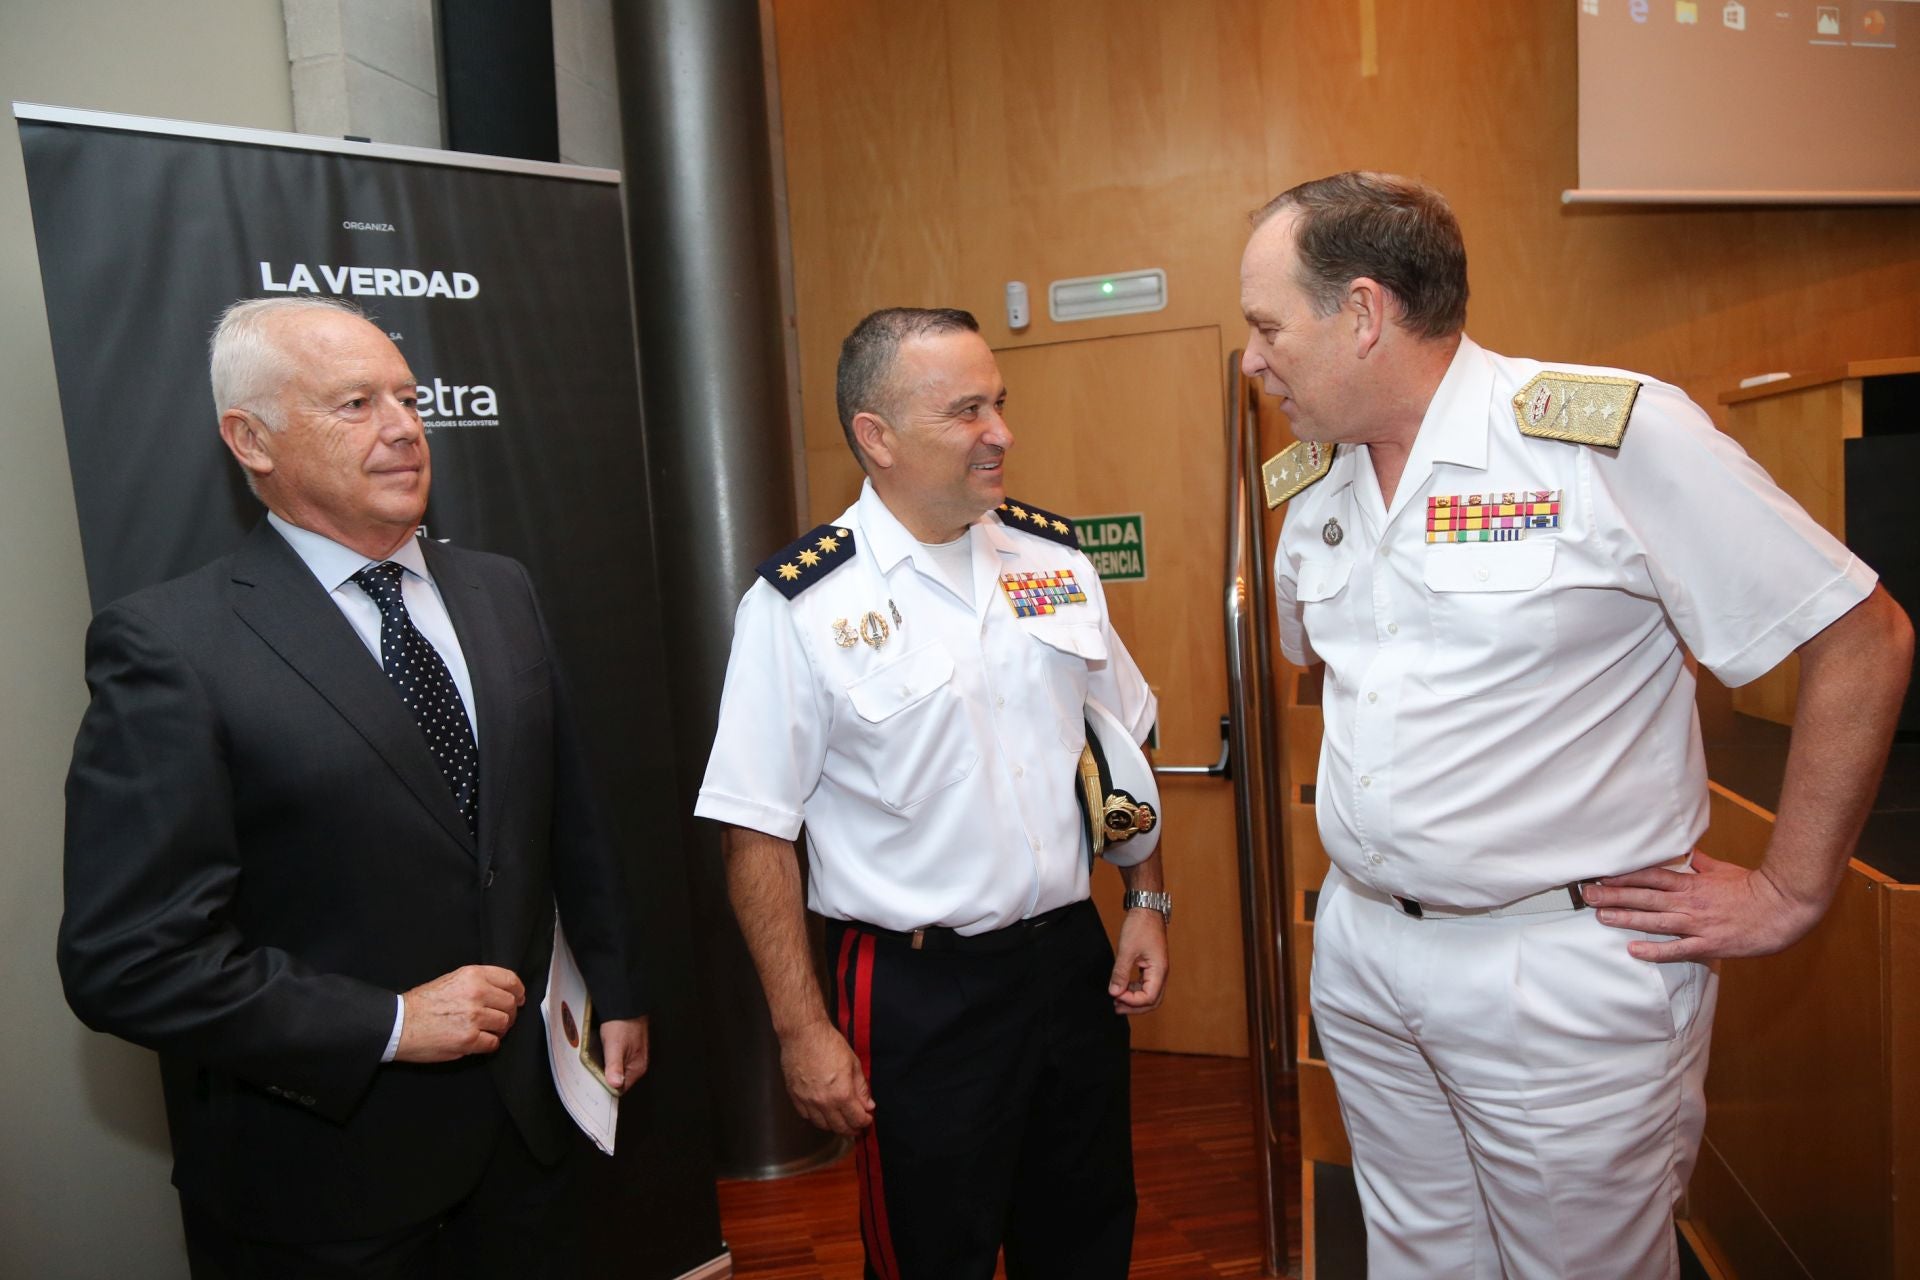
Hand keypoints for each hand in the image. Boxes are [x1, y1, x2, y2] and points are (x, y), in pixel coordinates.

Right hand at [395, 965, 524, 1062]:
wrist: (400, 1023)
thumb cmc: (423, 1003)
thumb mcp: (452, 979)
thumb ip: (478, 982)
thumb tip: (503, 992)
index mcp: (473, 975)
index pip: (510, 980)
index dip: (518, 991)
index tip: (519, 998)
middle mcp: (477, 993)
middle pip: (511, 1004)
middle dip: (508, 1014)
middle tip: (499, 1019)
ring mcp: (474, 1017)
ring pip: (504, 1024)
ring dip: (498, 1030)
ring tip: (484, 1031)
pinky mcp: (469, 1039)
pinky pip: (493, 1043)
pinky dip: (488, 1044)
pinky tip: (477, 1041)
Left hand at [598, 1015, 649, 1093]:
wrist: (625, 1005)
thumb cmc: (622, 1023)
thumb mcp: (615, 1046)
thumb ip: (615, 1066)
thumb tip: (615, 1084)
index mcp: (638, 1067)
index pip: (621, 1088)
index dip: (607, 1086)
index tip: (596, 1081)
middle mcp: (637, 1063)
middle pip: (618, 1080)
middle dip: (605, 1076)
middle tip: (593, 1069)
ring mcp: (632, 1056)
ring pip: (615, 1069)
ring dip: (605, 1067)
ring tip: (596, 1060)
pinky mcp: (627, 1049)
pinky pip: (615, 1060)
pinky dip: (607, 1058)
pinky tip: (601, 1052)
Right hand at [778, 1019, 873, 1135]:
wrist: (803, 1034)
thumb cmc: (829, 1044)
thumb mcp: (853, 1063)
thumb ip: (861, 1088)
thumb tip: (868, 1105)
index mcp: (841, 1094)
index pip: (856, 1119)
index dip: (864, 1121)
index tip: (867, 1118)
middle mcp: (824, 1102)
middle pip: (839, 1127)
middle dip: (851, 1128)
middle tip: (856, 1125)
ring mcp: (807, 1101)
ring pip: (822, 1125)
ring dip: (833, 1125)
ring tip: (840, 1120)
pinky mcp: (795, 1096)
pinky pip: (806, 1116)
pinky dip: (816, 1118)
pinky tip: (822, 1113)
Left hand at [1109, 909, 1168, 1013]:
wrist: (1146, 910)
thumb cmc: (1140, 926)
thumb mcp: (1127, 950)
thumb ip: (1121, 973)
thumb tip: (1114, 993)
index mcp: (1159, 970)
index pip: (1149, 997)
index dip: (1132, 1001)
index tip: (1115, 996)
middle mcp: (1161, 973)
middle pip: (1152, 1000)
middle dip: (1135, 1007)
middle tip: (1116, 1008)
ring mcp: (1157, 970)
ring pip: (1149, 994)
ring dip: (1134, 1000)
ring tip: (1116, 1000)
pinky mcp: (1151, 966)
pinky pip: (1146, 985)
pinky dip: (1134, 990)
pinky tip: (1122, 989)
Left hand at [1584, 850, 1828, 961]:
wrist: (1783, 908)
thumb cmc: (1754, 888)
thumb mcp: (1724, 869)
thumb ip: (1701, 863)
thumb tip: (1687, 851)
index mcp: (1692, 883)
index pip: (1651, 876)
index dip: (1624, 876)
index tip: (1601, 875)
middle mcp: (1690, 903)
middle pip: (1645, 897)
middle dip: (1614, 895)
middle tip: (1588, 894)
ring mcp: (1698, 924)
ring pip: (1654, 921)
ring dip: (1626, 918)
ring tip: (1601, 917)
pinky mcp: (1708, 945)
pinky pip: (1677, 950)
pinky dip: (1654, 951)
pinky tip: (1633, 950)